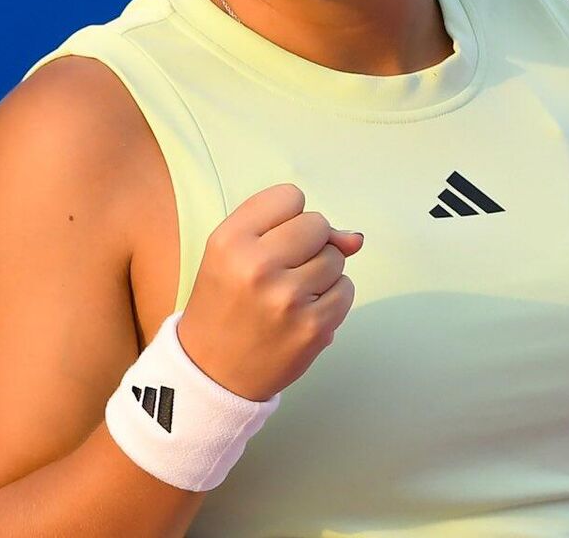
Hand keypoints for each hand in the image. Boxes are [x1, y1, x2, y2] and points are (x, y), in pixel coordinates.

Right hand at [174, 183, 363, 400]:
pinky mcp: (314, 327)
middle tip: (283, 269)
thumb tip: (355, 238)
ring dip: (322, 271)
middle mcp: (258, 266)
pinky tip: (304, 311)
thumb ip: (287, 228)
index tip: (271, 241)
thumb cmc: (225, 304)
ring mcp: (288, 298)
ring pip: (337, 257)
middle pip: (318, 224)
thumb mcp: (233, 254)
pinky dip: (332, 297)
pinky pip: (346, 289)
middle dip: (308, 242)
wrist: (212, 372)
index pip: (289, 196)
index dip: (286, 218)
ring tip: (290, 293)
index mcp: (230, 241)